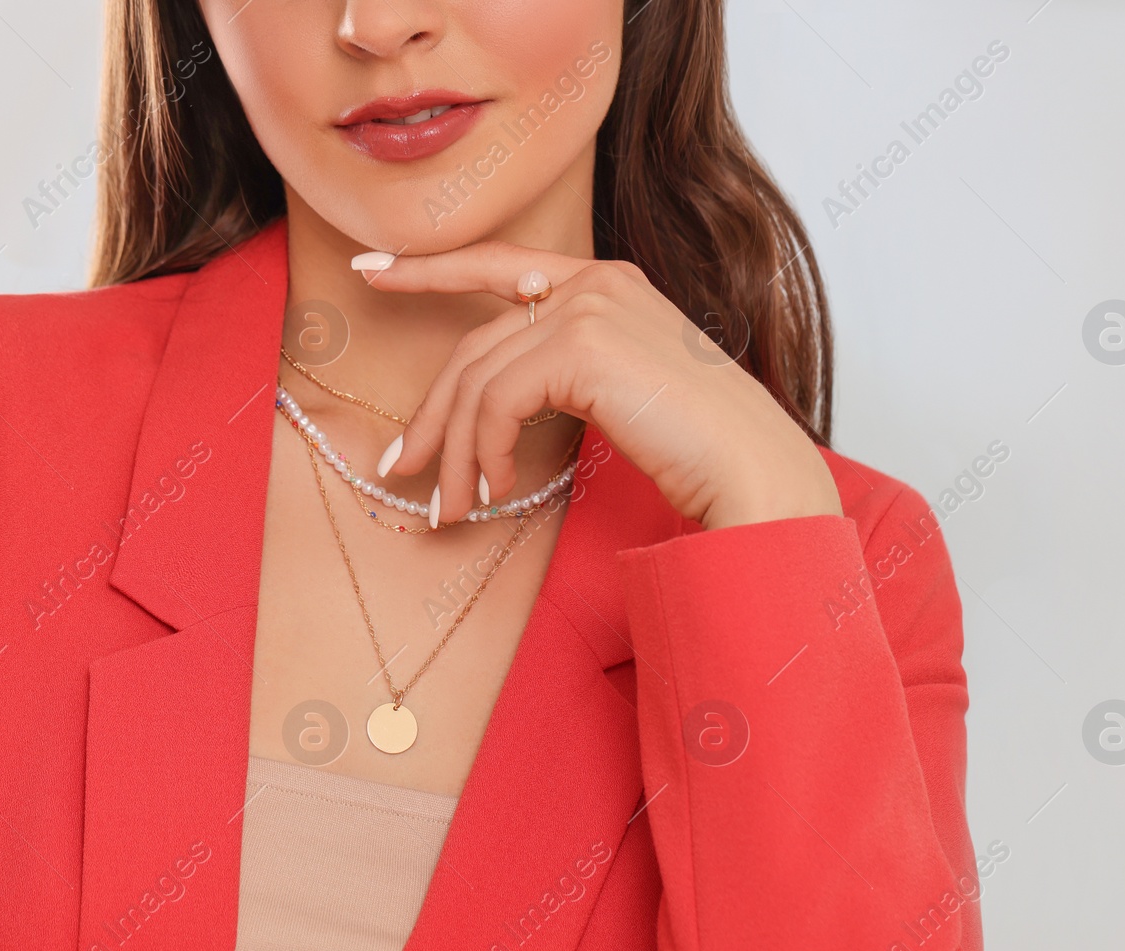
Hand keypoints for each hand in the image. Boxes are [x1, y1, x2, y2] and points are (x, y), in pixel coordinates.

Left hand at [362, 241, 842, 529]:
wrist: (753, 471)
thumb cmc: (698, 448)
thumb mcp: (621, 394)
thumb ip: (563, 374)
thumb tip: (488, 409)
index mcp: (606, 283)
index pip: (497, 267)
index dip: (429, 270)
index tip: (371, 273)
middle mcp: (595, 282)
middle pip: (476, 344)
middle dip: (433, 413)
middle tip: (404, 468)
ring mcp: (590, 307)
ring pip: (479, 379)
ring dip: (456, 454)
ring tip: (452, 509)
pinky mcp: (582, 346)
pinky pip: (498, 402)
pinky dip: (485, 452)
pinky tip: (499, 490)